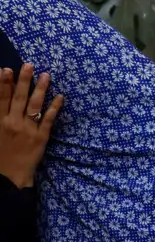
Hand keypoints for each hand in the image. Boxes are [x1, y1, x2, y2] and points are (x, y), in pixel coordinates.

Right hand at [0, 64, 63, 188]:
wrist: (9, 176)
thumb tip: (0, 100)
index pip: (1, 98)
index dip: (4, 83)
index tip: (6, 69)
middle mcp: (12, 122)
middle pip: (19, 98)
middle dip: (24, 80)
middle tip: (29, 65)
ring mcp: (28, 130)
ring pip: (35, 106)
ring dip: (41, 89)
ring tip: (46, 75)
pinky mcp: (41, 138)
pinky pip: (48, 120)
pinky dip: (54, 108)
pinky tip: (60, 97)